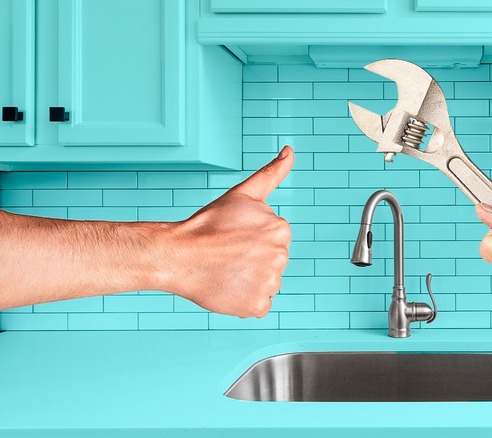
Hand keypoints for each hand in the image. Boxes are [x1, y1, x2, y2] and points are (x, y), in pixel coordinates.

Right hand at [160, 146, 293, 317]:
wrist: (177, 255)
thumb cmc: (208, 225)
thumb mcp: (242, 193)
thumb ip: (271, 173)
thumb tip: (290, 151)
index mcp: (281, 230)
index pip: (275, 242)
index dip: (254, 241)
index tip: (235, 238)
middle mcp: (281, 256)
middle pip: (273, 263)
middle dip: (254, 260)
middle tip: (228, 255)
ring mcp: (270, 282)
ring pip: (267, 284)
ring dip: (250, 281)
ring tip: (226, 270)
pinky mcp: (257, 305)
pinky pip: (259, 305)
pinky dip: (244, 301)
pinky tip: (228, 288)